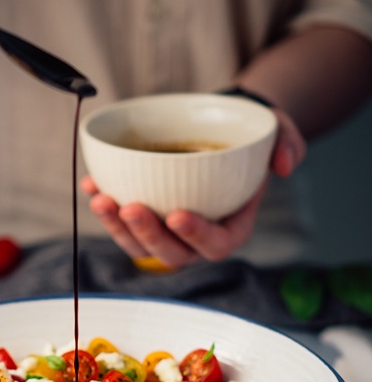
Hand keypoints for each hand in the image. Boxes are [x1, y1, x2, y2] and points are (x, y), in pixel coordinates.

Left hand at [82, 107, 305, 268]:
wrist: (220, 129)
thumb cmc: (248, 136)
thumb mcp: (279, 132)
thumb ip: (289, 144)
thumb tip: (285, 164)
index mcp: (231, 227)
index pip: (216, 245)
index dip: (197, 235)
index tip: (178, 214)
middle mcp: (196, 238)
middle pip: (171, 253)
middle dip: (147, 235)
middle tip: (129, 207)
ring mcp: (167, 232)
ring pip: (139, 245)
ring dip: (117, 227)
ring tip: (101, 198)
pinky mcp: (145, 218)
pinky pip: (121, 223)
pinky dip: (104, 207)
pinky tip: (92, 185)